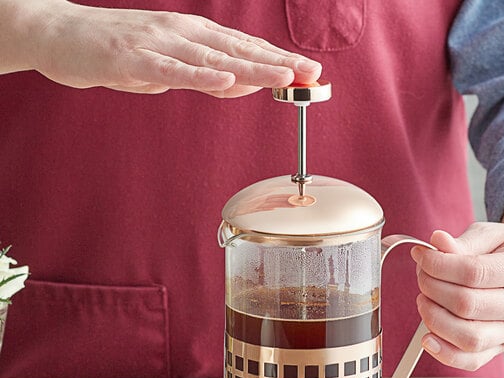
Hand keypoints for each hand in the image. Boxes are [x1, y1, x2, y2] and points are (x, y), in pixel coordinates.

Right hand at [9, 0, 320, 95]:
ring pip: (214, 59)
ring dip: (251, 68)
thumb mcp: (170, 66)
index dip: (277, 60)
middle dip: (277, 62)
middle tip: (311, 72)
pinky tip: (227, 79)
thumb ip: (205, 76)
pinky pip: (173, 69)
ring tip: (283, 75)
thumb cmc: (119, 51)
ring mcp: (159, 44)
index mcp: (193, 35)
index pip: (244, 49)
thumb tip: (241, 85)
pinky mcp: (135, 60)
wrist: (61, 35)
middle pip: (238, 50)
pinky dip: (201, 75)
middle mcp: (182, 34)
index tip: (308, 71)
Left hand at [410, 179, 503, 370]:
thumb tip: (436, 243)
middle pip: (466, 305)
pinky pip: (471, 360)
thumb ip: (463, 242)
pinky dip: (445, 353)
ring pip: (468, 338)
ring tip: (424, 300)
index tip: (421, 256)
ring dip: (434, 320)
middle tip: (422, 276)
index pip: (473, 272)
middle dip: (432, 289)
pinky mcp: (502, 347)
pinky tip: (427, 338)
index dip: (438, 266)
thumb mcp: (490, 235)